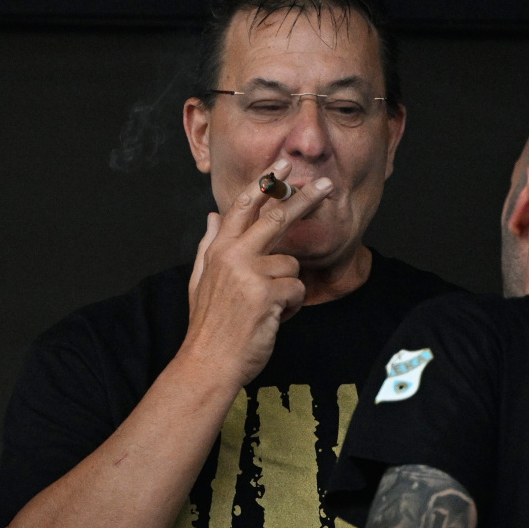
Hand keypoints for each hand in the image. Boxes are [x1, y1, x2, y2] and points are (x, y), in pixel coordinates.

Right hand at [180, 159, 333, 386]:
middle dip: (304, 199)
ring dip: (287, 289)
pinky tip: (272, 320)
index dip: (265, 183)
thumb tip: (213, 216)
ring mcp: (250, 273)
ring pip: (291, 265)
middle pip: (276, 218)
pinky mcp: (267, 294)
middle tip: (327, 186)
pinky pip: (296, 291)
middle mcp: (233, 255)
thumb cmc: (209, 327)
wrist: (208, 363)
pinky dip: (291, 308)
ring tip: (268, 309)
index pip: (243, 206)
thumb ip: (209, 246)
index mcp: (218, 250)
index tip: (282, 165)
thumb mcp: (201, 281)